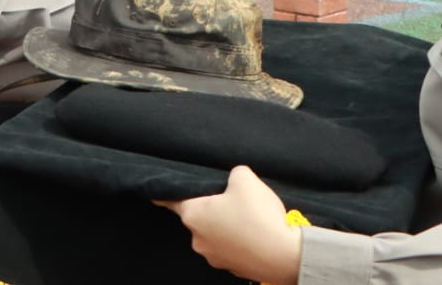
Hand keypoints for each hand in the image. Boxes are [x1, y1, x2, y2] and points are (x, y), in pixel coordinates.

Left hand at [155, 166, 300, 284]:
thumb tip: (235, 178)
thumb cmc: (258, 217)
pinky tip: (257, 234)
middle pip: (200, 218)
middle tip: (233, 200)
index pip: (173, 201)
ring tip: (251, 219)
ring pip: (217, 234)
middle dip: (213, 209)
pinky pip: (233, 249)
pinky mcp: (234, 268)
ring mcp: (215, 257)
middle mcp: (198, 239)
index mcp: (193, 215)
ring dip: (228, 227)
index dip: (167, 194)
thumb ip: (234, 173)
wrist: (284, 256)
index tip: (157, 194)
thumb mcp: (245, 178)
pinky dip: (241, 242)